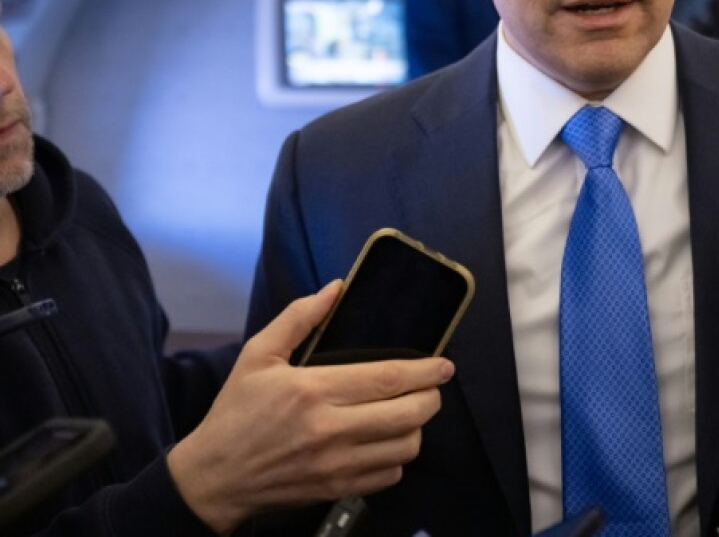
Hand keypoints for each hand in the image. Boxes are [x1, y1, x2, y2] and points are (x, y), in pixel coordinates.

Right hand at [167, 281, 453, 533]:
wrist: (213, 478)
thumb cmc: (236, 413)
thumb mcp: (257, 355)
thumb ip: (298, 319)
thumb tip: (335, 289)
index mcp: (312, 390)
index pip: (388, 378)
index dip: (425, 370)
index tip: (444, 365)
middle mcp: (330, 430)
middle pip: (408, 414)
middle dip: (431, 397)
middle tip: (431, 387)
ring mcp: (336, 465)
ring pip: (406, 447)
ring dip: (417, 428)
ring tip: (408, 412)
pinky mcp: (337, 490)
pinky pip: (390, 475)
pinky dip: (397, 458)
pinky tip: (386, 442)